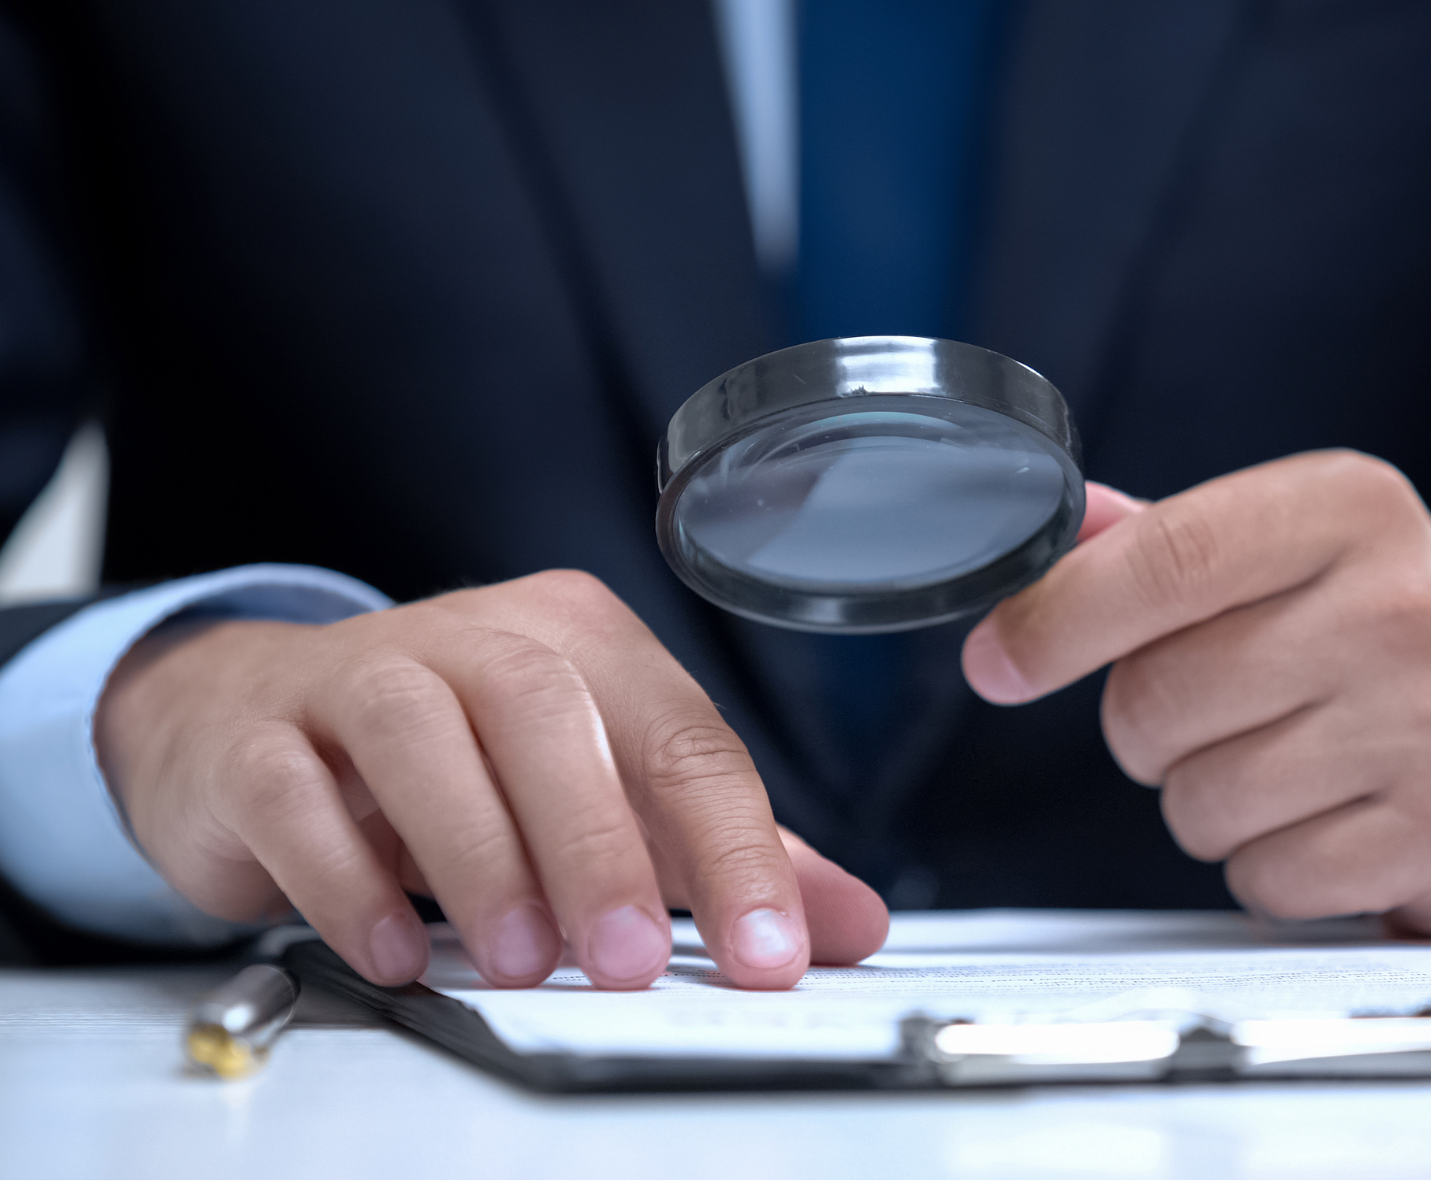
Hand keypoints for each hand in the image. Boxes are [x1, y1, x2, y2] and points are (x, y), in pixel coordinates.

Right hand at [96, 571, 887, 988]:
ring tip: (520, 959)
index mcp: (583, 642)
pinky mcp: (262, 732)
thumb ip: (717, 857)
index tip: (769, 951)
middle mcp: (477, 636)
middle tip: (631, 963)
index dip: (734, 849)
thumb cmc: (461, 756)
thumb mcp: (605, 795)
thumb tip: (844, 924)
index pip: (683, 737)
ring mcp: (358, 672)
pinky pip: (298, 792)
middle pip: (552, 714)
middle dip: (601, 847)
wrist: (260, 720)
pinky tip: (394, 949)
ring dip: (479, 855)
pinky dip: (347, 874)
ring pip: (422, 733)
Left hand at [963, 452, 1430, 938]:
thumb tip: (1036, 534)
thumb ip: (1154, 543)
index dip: (1055, 622)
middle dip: (1149, 727)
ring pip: (1199, 800)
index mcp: (1348, 506)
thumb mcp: (1281, 555)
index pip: (1159, 561)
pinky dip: (1270, 868)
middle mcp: (1404, 601)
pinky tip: (1328, 823)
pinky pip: (1265, 877)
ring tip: (1285, 767)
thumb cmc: (1372, 642)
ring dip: (1207, 802)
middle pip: (1158, 697)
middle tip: (1218, 715)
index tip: (1000, 662)